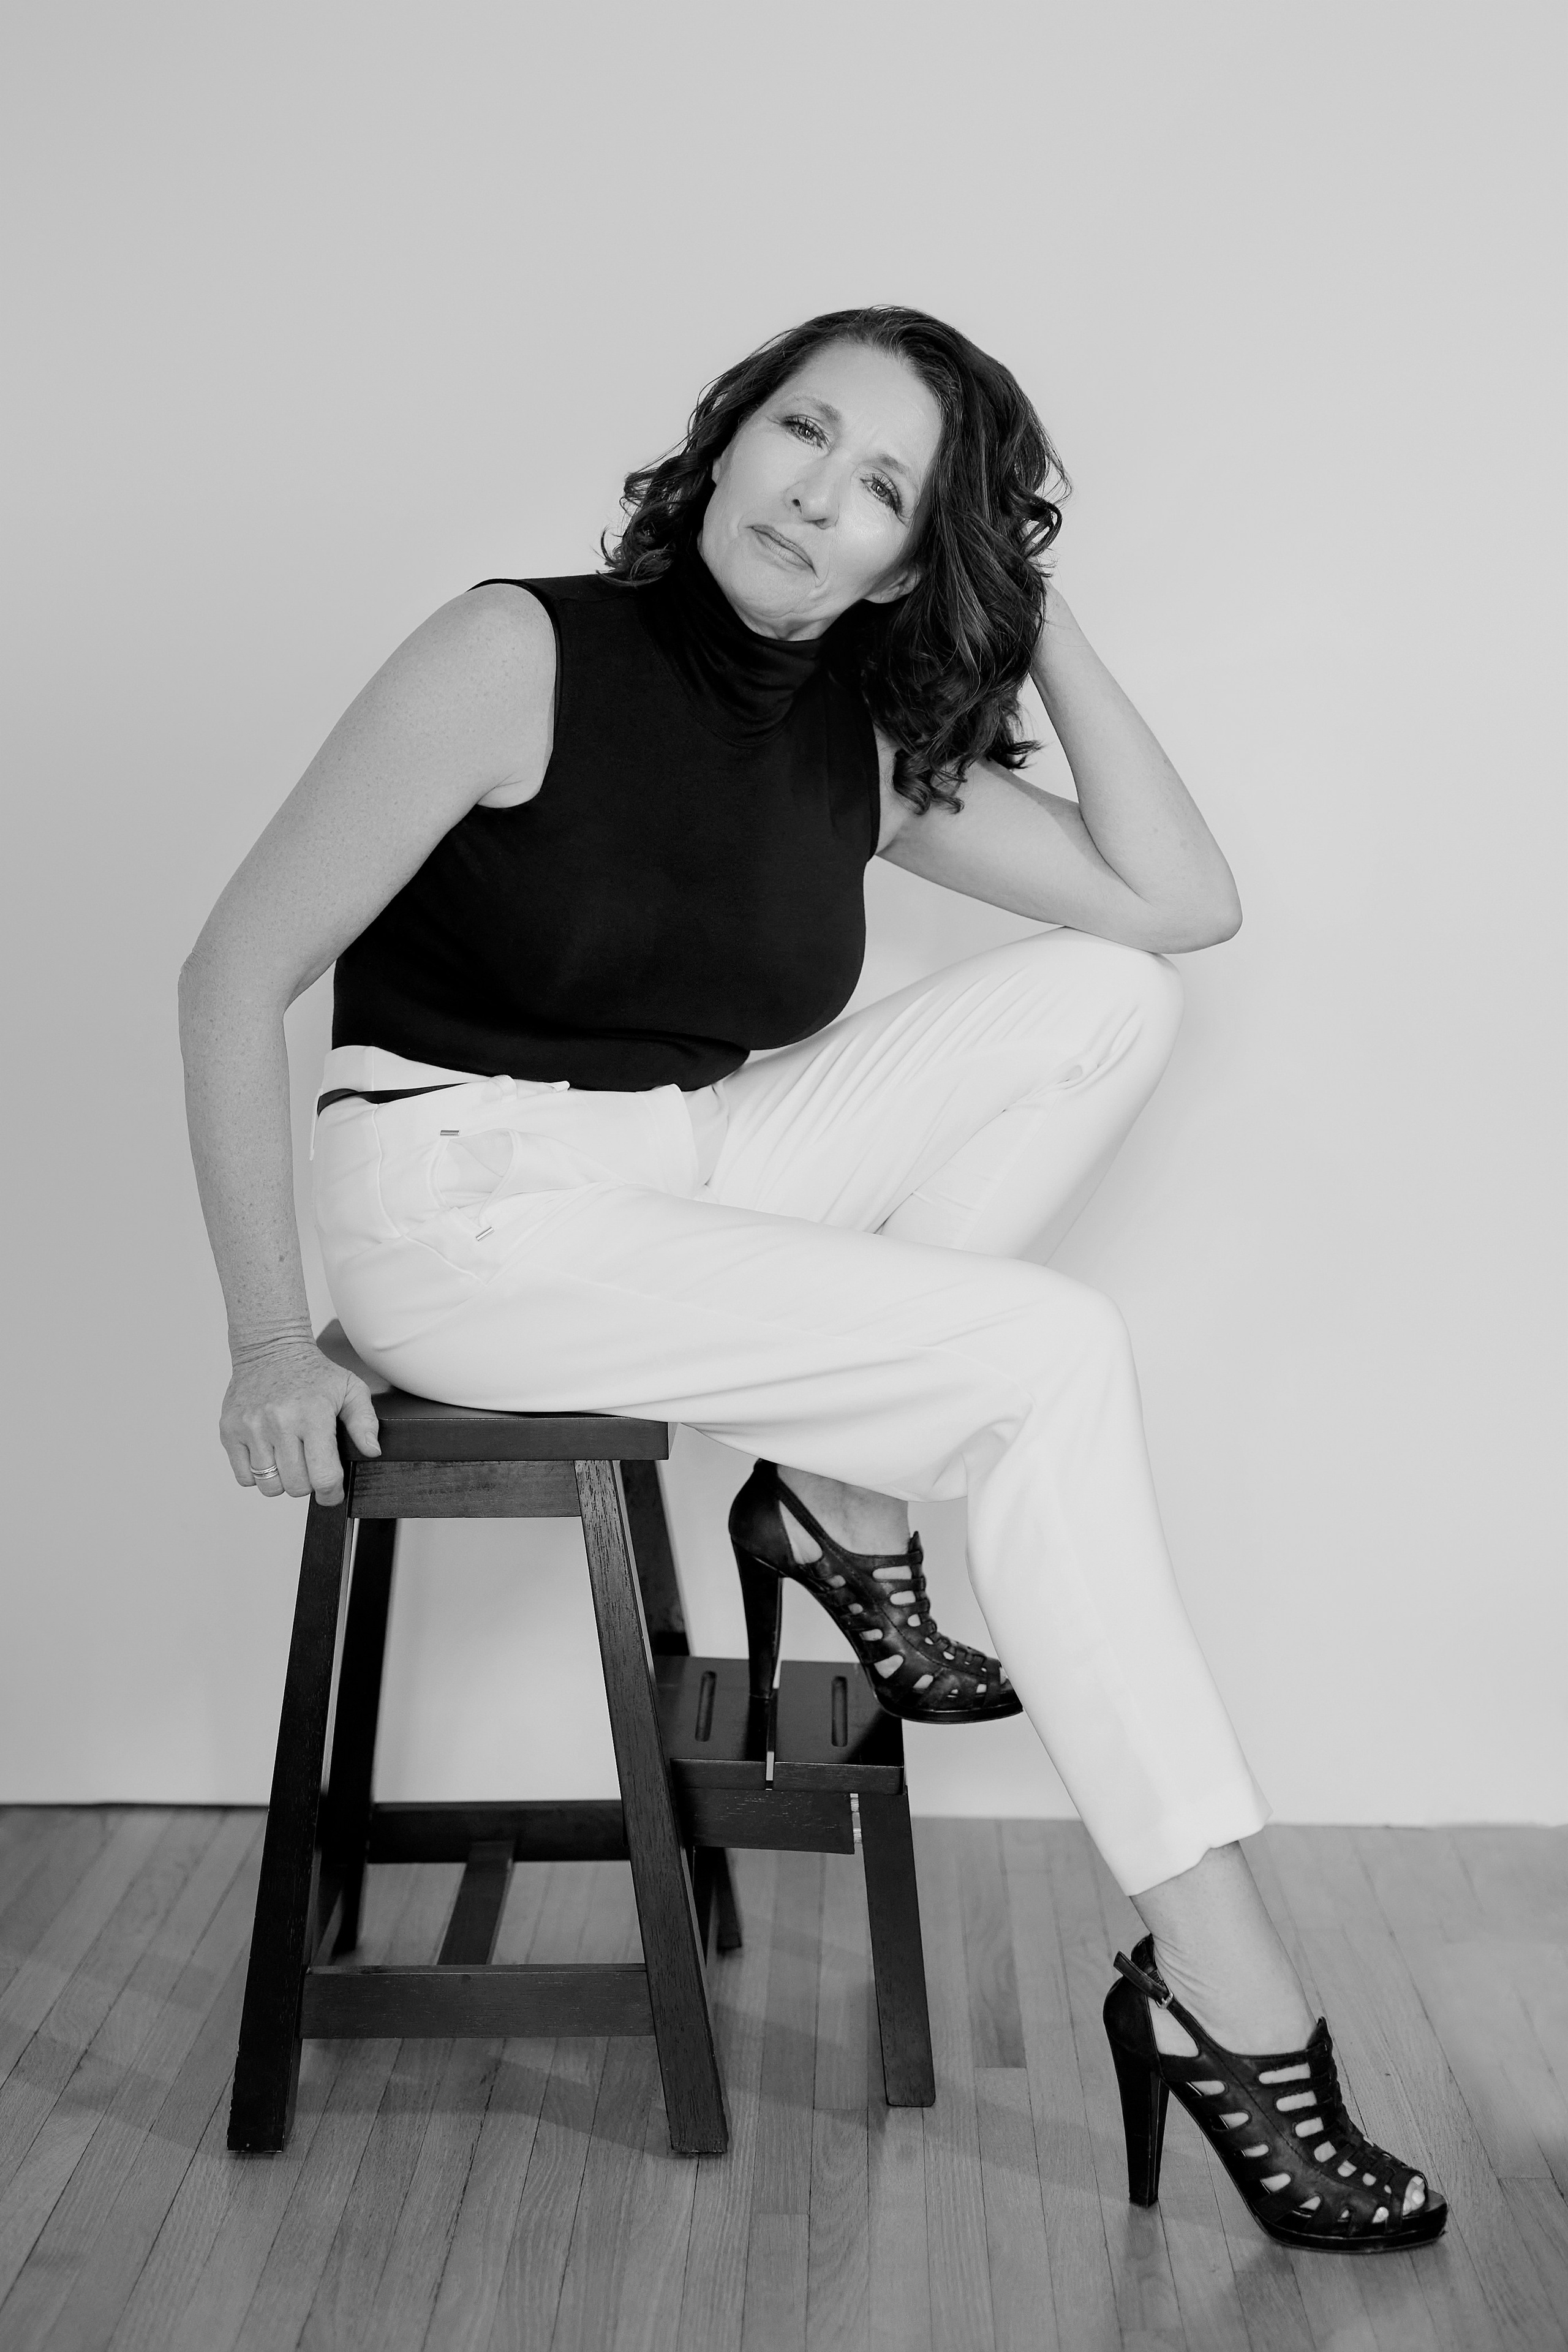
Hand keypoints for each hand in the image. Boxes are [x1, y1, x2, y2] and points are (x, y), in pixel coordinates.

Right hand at [220, 1338, 381, 1506]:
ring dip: (282, 1481)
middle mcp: (279, 1423)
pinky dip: (258, 1475)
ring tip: (290, 1460)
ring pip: (269, 1486)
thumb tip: (371, 1451)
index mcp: (313, 1415)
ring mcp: (251, 1428)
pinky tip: (269, 1455)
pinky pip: (244, 1477)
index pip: (323, 1475)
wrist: (270, 1349)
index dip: (331, 1493)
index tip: (332, 1492)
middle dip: (308, 1485)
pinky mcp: (230, 1431)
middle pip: (295, 1486)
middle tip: (311, 1468)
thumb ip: (364, 1422)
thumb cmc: (314, 1372)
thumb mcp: (350, 1388)